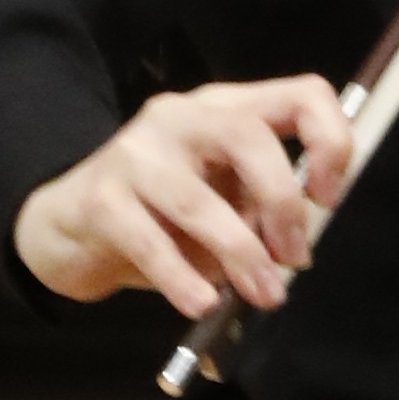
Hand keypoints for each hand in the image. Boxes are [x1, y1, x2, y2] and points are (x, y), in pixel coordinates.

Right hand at [13, 76, 357, 321]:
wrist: (68, 227)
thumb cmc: (160, 217)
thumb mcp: (223, 206)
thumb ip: (260, 213)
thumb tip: (293, 249)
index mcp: (225, 109)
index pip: (301, 95)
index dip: (330, 142)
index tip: (328, 199)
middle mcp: (182, 117)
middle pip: (248, 136)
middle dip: (282, 204)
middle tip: (294, 258)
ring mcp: (136, 152)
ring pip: (199, 200)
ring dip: (241, 255)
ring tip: (263, 295)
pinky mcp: (101, 197)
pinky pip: (150, 242)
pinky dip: (182, 278)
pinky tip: (201, 304)